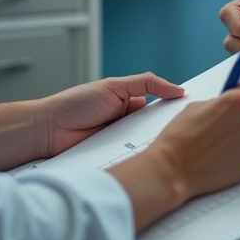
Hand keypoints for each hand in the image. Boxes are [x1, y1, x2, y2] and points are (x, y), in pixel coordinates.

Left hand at [39, 72, 183, 156]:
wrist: (48, 130)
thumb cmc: (76, 103)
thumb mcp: (115, 86)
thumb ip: (147, 83)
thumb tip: (177, 89)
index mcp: (127, 100)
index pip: (157, 103)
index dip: (171, 106)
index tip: (190, 109)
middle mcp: (125, 120)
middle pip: (152, 124)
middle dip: (163, 126)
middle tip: (182, 128)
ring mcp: (118, 139)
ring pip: (143, 141)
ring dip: (150, 140)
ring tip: (167, 142)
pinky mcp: (111, 156)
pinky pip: (129, 155)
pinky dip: (136, 155)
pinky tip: (146, 154)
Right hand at [150, 84, 239, 199]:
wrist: (174, 169)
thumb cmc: (181, 135)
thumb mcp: (197, 107)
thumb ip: (220, 104)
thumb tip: (230, 107)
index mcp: (237, 101)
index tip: (235, 105)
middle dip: (238, 121)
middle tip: (219, 131)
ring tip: (217, 148)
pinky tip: (220, 159)